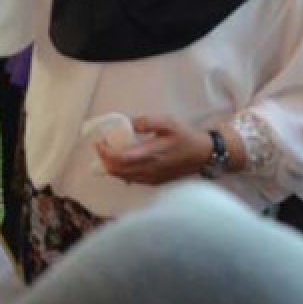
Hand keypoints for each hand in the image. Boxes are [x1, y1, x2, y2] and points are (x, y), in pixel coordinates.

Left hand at [97, 116, 214, 185]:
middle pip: (118, 170)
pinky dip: (121, 172)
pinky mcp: (154, 182)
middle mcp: (149, 169)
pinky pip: (131, 180)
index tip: (100, 141)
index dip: (106, 152)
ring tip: (107, 152)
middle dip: (104, 159)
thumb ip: (148, 121)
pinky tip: (120, 163)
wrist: (202, 154)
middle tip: (100, 145)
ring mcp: (151, 178)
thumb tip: (129, 123)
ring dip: (111, 166)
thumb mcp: (169, 122)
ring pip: (123, 177)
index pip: (121, 158)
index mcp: (152, 154)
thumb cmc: (185, 136)